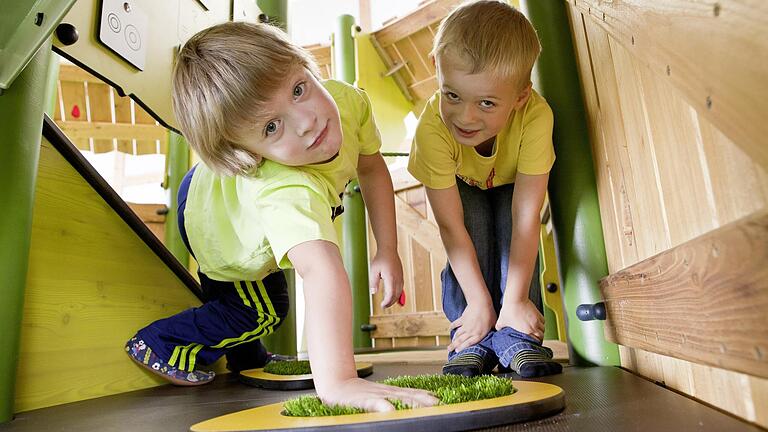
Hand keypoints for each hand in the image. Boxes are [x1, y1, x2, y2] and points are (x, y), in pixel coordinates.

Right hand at [318, 377, 437, 411]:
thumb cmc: (358, 395)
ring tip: (424, 407)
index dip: (428, 397)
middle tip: (439, 405)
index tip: (442, 401)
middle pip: (410, 396)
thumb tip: (418, 402)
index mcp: (392, 392)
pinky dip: (383, 405)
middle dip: (425, 401)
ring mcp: (376, 395)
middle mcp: (387, 392)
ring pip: (397, 398)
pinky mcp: (364, 400)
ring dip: (411, 402)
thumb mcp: (380, 396)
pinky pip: (374, 403)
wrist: (336, 386)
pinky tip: (390, 410)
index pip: (414, 393)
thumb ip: (397, 399)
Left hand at [369, 250, 403, 308]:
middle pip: (396, 295)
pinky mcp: (401, 276)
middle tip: (384, 306)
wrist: (388, 250)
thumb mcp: (373, 271)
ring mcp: (400, 277)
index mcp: (390, 278)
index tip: (382, 305)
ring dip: (394, 299)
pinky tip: (394, 296)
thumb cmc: (380, 259)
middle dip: (390, 303)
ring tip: (388, 303)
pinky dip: (398, 294)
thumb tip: (373, 292)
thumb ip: (373, 282)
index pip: (390, 294)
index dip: (387, 302)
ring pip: (399, 292)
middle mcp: (397, 279)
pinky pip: (401, 288)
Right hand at [447, 300, 495, 352]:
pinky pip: (456, 324)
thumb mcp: (493, 323)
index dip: (462, 348)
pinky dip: (452, 326)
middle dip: (454, 346)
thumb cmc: (489, 313)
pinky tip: (450, 329)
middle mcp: (471, 331)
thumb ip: (492, 330)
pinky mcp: (462, 319)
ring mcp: (465, 325)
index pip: (469, 344)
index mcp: (479, 334)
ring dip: (453, 339)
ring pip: (457, 334)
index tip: (457, 352)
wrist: (481, 303)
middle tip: (449, 350)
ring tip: (449, 344)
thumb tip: (496, 332)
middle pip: (461, 341)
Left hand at [496, 299, 544, 340]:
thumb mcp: (501, 321)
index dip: (534, 343)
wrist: (515, 299)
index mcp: (527, 331)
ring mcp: (537, 320)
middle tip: (535, 338)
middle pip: (541, 336)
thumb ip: (500, 328)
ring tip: (536, 331)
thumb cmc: (509, 310)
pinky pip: (543, 321)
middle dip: (538, 338)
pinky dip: (541, 323)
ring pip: (543, 328)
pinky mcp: (538, 313)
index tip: (532, 344)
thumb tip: (497, 330)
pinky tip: (537, 323)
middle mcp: (534, 326)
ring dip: (540, 331)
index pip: (536, 341)